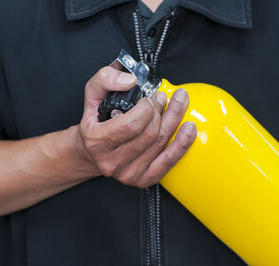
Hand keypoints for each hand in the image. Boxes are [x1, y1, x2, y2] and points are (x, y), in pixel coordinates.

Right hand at [76, 67, 195, 187]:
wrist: (90, 151)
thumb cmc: (94, 123)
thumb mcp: (92, 95)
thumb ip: (106, 79)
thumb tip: (130, 80)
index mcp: (97, 141)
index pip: (131, 125)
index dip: (147, 108)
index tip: (149, 98)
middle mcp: (111, 161)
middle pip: (149, 134)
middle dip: (161, 111)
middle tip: (163, 98)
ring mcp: (127, 174)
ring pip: (160, 144)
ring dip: (174, 120)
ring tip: (178, 104)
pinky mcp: (142, 180)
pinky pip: (168, 162)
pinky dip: (182, 144)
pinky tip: (189, 129)